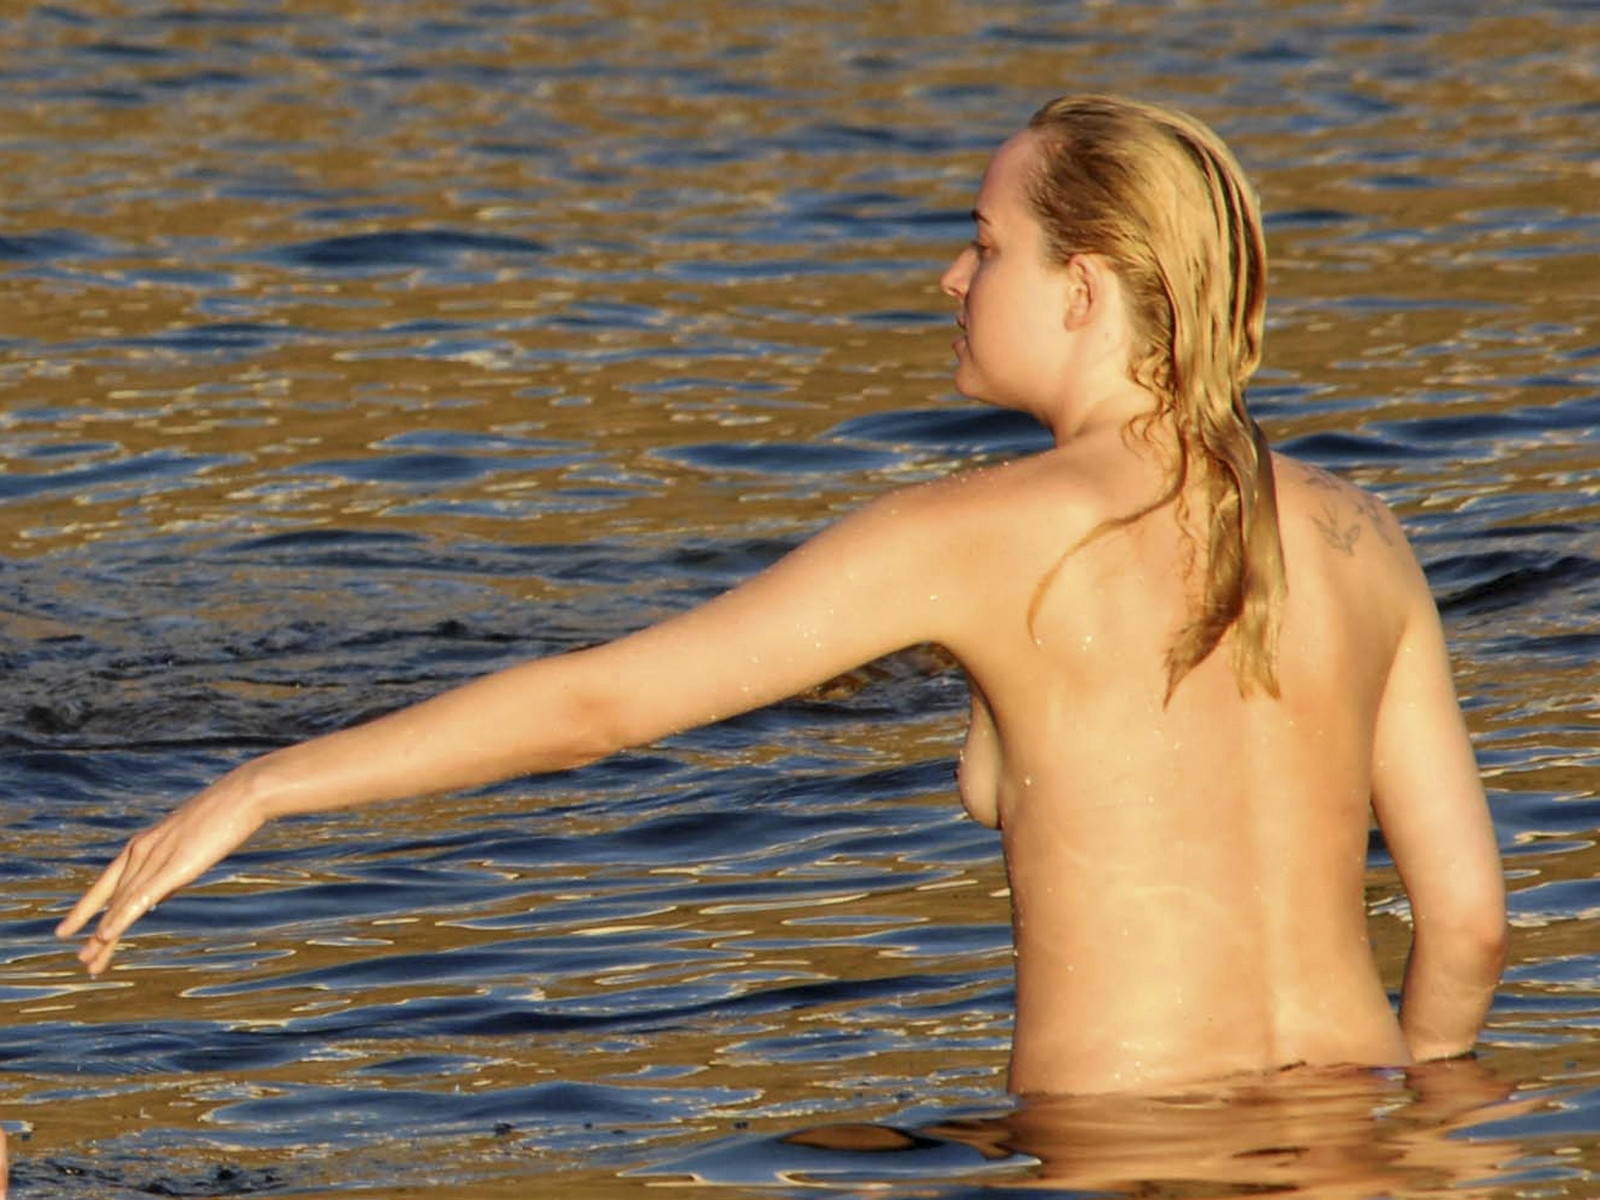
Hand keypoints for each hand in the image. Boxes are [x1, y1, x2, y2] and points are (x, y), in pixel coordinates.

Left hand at [55, 774, 267, 974]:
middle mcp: (141, 850)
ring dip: (103, 936)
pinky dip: (120, 918)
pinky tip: (106, 936)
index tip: (68, 930)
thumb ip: (171, 868)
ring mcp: (156, 857)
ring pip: (121, 904)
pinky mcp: (174, 866)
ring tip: (90, 963)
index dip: (86, 908)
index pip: (107, 882)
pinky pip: (140, 898)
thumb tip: (159, 896)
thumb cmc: (224, 814)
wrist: (244, 793)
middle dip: (94, 932)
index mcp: (143, 843)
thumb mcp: (191, 843)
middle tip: (83, 961)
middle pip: (111, 899)